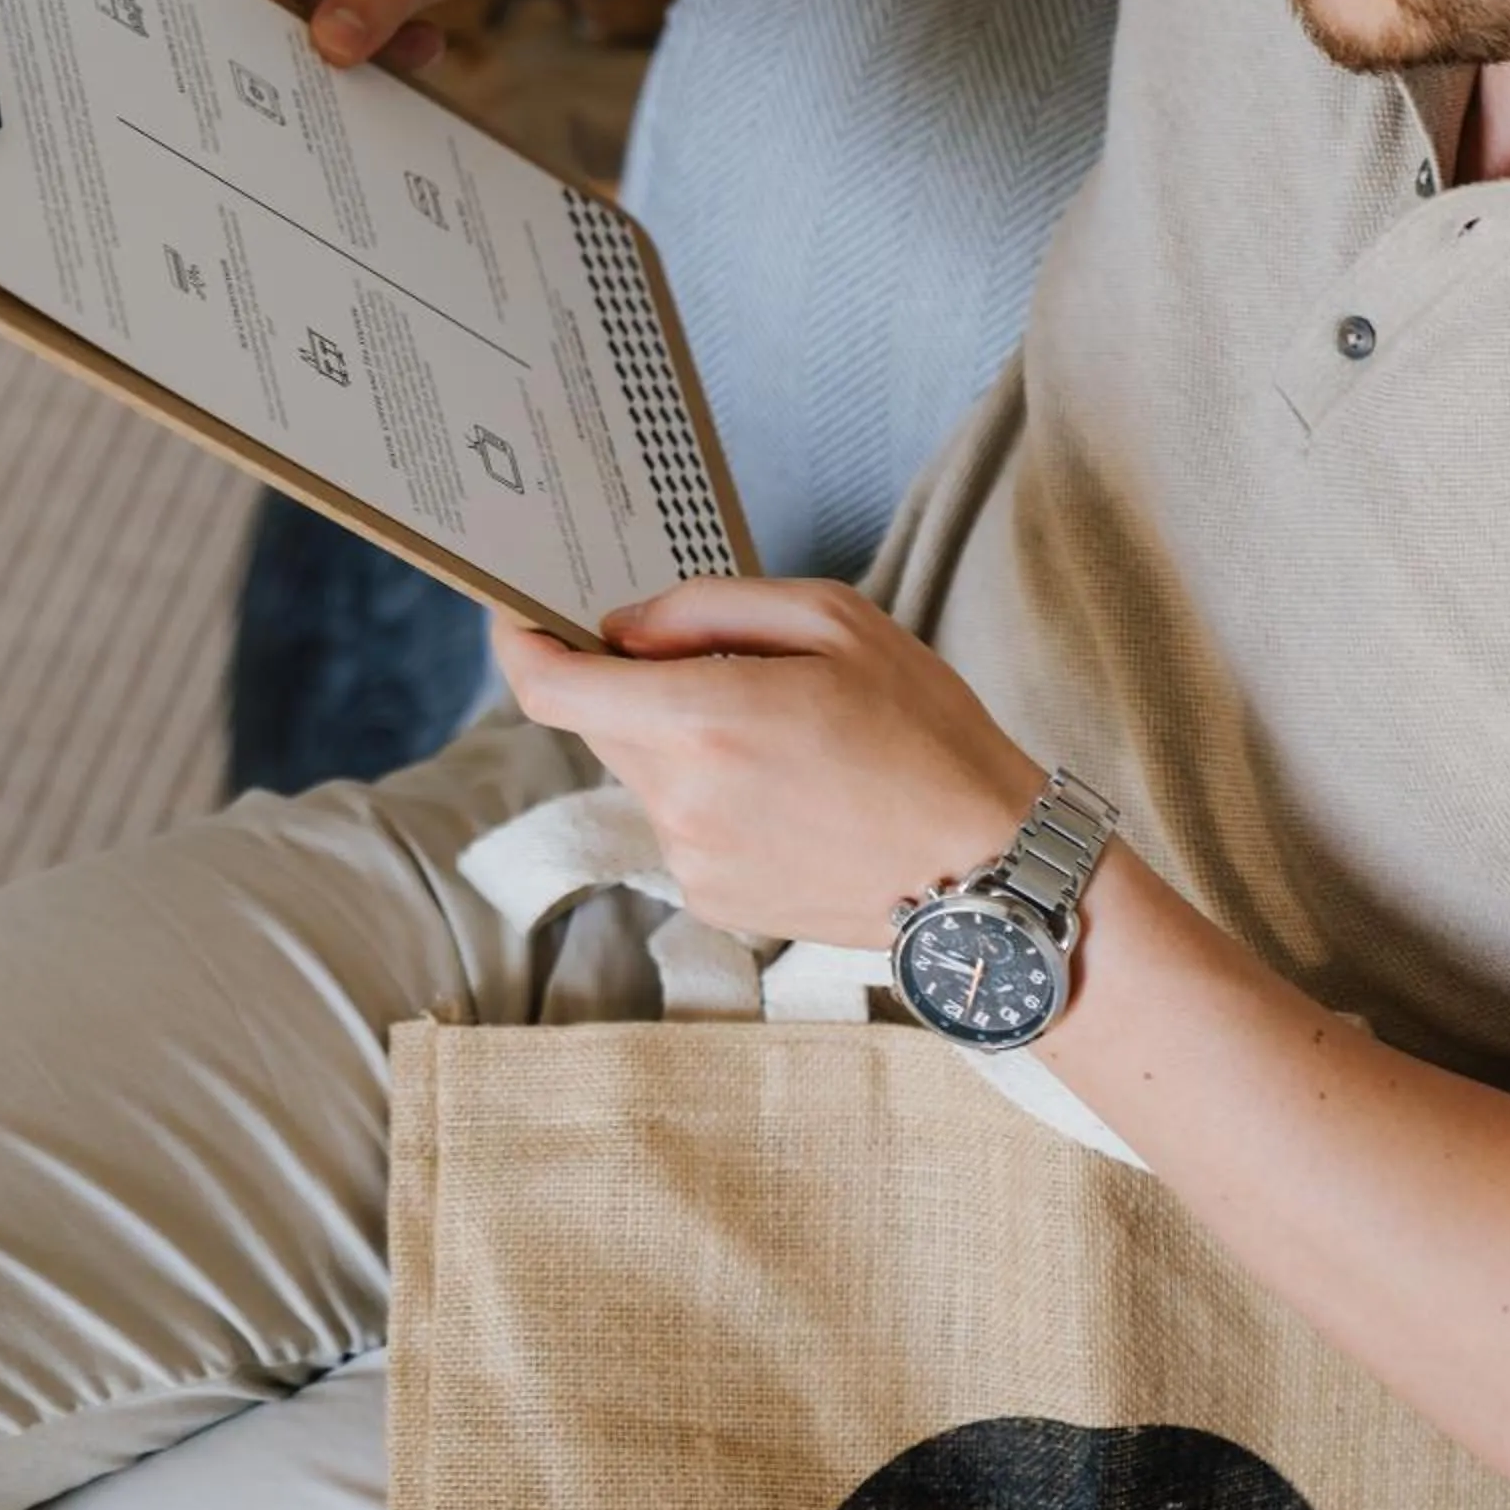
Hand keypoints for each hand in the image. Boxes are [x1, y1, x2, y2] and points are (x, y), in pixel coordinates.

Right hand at [204, 0, 534, 70]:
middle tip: (348, 98)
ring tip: (414, 49)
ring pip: (288, 39)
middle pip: (244, 10)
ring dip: (348, 62)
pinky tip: (422, 43)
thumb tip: (331, 46)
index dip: (232, 26)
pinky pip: (326, 46)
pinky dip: (373, 57)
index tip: (270, 86)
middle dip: (292, 60)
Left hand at [491, 577, 1046, 949]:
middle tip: (731, 668)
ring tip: (791, 743)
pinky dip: (716, 797)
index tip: (519, 618)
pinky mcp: (714, 900)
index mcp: (704, 718)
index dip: (521, 645)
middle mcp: (681, 798)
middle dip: (640, 684)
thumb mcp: (834, 620)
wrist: (990, 868)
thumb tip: (621, 630)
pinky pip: (684, 824)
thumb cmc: (926, 731)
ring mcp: (693, 860)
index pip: (552, 688)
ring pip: (648, 773)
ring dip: (687, 743)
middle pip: (603, 723)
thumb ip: (706, 608)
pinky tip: (796, 797)